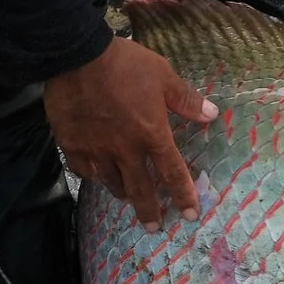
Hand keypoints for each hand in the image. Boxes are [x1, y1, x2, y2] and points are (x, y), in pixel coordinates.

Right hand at [46, 37, 218, 232]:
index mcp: (151, 134)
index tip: (189, 215)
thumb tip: (212, 115)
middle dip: (149, 211)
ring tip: (127, 199)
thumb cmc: (125, 64)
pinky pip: (84, 170)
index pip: (171, 172)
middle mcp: (125, 149)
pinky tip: (96, 176)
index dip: (183, 195)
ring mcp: (96, 150)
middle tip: (153, 227)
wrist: (77, 56)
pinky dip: (93, 176)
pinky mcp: (71, 145)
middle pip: (140, 189)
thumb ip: (186, 100)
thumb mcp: (163, 75)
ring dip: (122, 194)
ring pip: (111, 183)